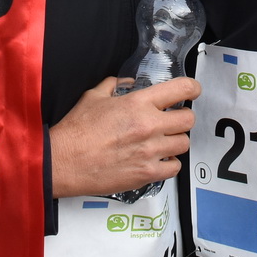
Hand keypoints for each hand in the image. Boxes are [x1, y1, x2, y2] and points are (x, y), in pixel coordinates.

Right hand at [49, 76, 200, 198]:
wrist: (63, 162)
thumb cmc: (76, 132)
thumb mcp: (93, 96)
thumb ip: (113, 85)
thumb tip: (125, 82)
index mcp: (137, 103)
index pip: (181, 90)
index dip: (192, 88)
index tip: (193, 91)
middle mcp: (148, 126)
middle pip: (188, 120)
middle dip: (183, 118)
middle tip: (173, 120)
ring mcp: (150, 151)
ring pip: (183, 144)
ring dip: (175, 141)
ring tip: (162, 141)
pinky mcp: (147, 173)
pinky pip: (174, 167)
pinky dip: (169, 163)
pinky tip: (156, 159)